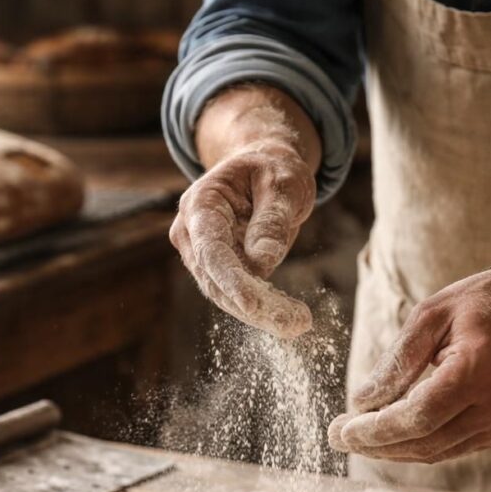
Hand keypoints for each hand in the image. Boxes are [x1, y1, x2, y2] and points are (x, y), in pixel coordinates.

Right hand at [170, 141, 315, 338]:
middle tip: (297, 324)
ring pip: (225, 296)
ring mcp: (200, 255)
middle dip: (254, 306)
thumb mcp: (283, 182)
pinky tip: (291, 318)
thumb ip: (272, 219)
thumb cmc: (273, 168)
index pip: (211, 250)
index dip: (230, 280)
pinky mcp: (217, 271)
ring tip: (299, 323)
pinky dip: (262, 310)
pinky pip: (236, 296)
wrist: (263, 167)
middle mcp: (191, 233)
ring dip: (261, 314)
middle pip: (216, 280)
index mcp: (200, 204)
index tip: (253, 305)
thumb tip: (263, 262)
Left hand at [328, 267, 490, 463]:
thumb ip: (397, 360)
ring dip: (391, 450)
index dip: (375, 431)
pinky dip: (416, 443)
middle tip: (336, 436)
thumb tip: (360, 400)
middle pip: (424, 442)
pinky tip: (389, 434)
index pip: (418, 417)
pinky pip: (452, 446)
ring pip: (436, 451)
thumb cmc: (488, 301)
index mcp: (480, 369)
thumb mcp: (433, 314)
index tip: (340, 431)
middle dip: (374, 445)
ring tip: (355, 436)